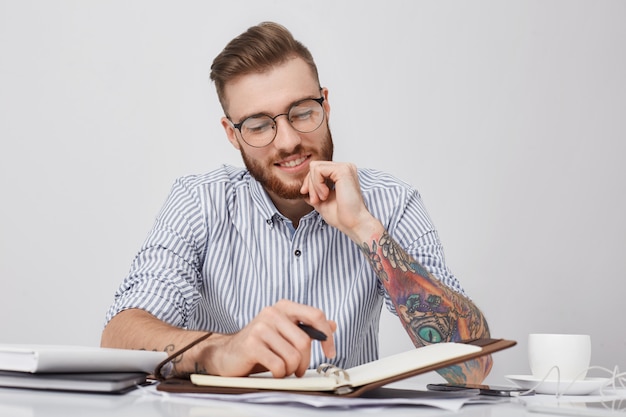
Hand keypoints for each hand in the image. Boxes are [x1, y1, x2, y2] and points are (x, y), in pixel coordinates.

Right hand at [206, 300, 335, 377]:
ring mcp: (261, 327)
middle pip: (305, 341)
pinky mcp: (252, 344)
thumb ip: (307, 328)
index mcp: (283, 307)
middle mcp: (272, 312)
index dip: (328, 336)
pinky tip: (273, 372)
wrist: (227, 354)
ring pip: (293, 356)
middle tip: (298, 370)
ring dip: (290, 370)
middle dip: (305, 361)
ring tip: (282, 370)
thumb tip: (332, 325)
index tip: (330, 352)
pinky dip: (279, 374)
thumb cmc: (259, 344)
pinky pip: (278, 366)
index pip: (316, 315)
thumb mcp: (285, 332)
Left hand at [300, 161, 381, 241]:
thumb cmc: (341, 215)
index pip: (318, 169)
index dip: (309, 183)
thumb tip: (303, 188)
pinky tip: (325, 195)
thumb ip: (313, 192)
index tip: (310, 198)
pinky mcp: (343, 170)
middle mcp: (345, 168)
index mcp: (341, 174)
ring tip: (321, 199)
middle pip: (314, 166)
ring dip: (313, 186)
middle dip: (310, 185)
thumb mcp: (321, 201)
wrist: (352, 223)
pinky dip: (317, 185)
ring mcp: (345, 167)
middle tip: (315, 201)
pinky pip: (318, 170)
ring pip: (315, 167)